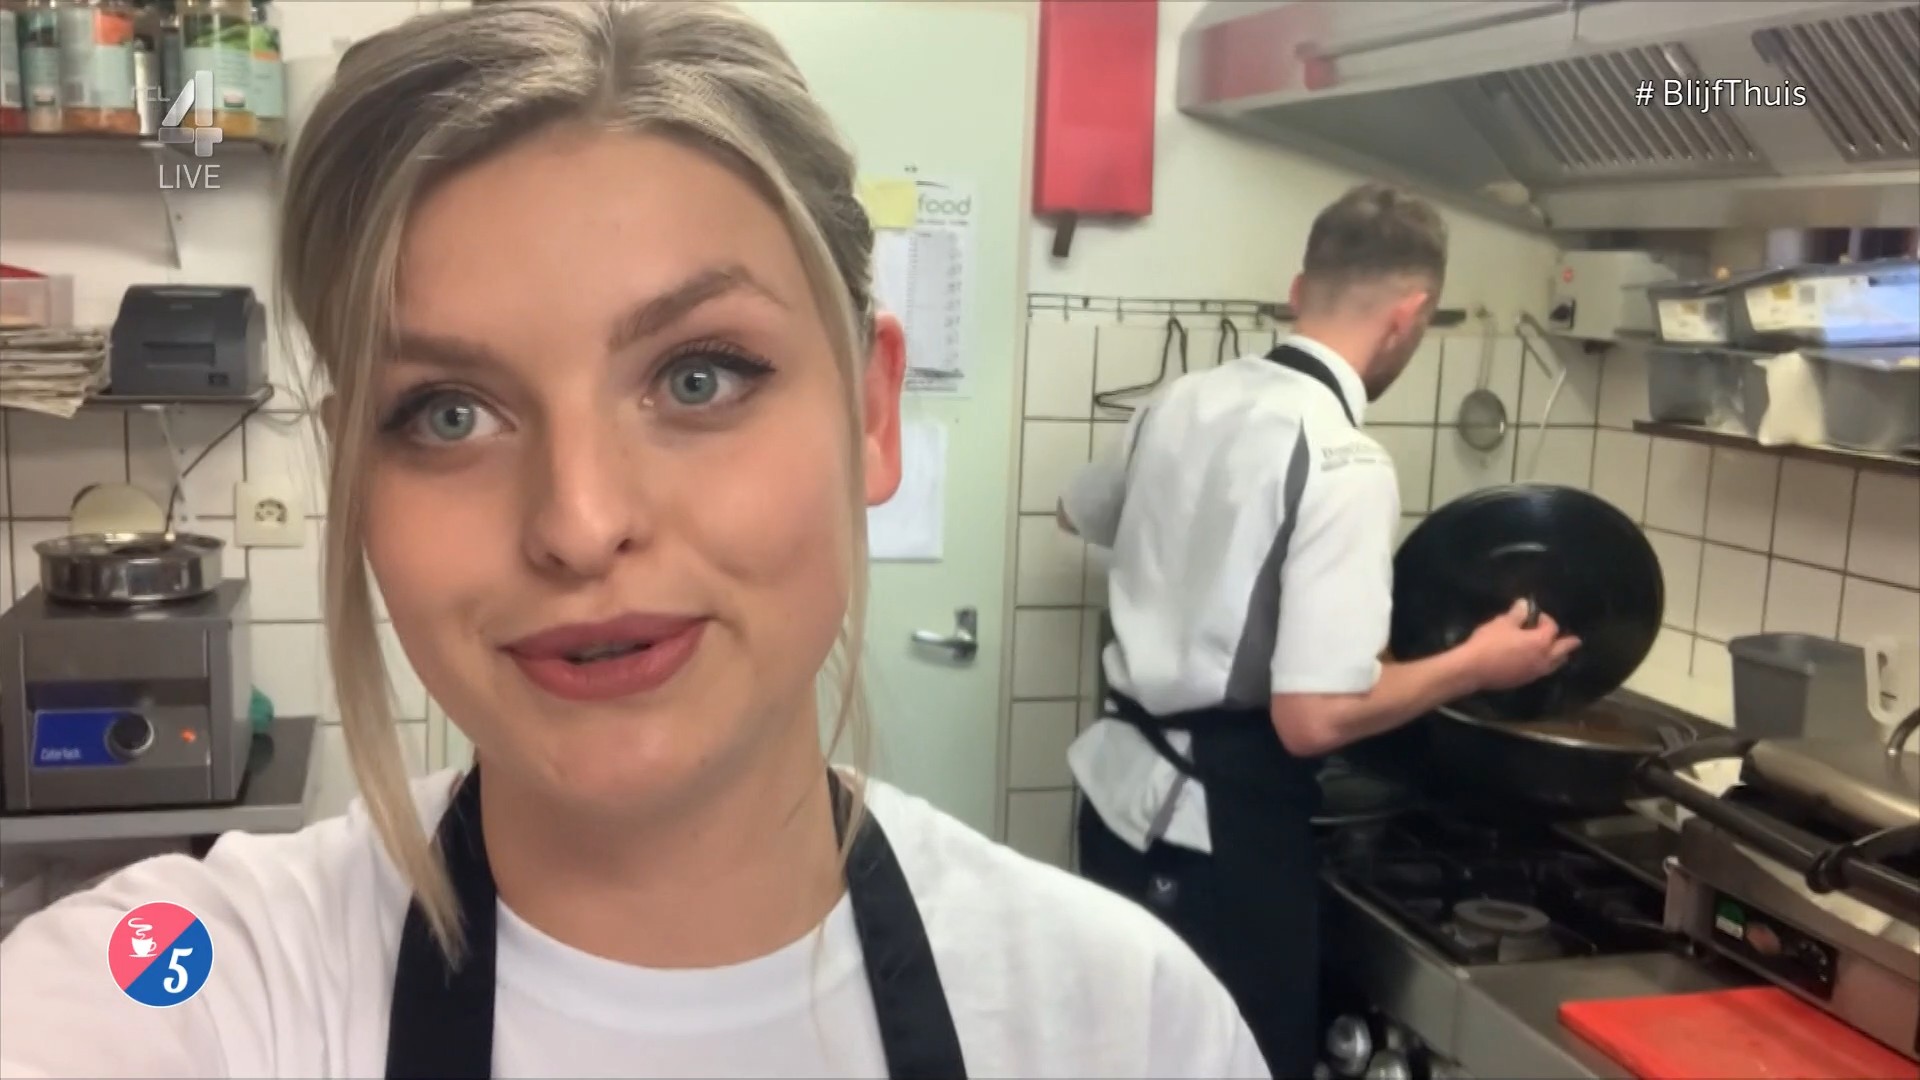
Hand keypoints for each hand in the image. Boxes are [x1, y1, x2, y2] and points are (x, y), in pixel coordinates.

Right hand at [1464, 599, 1581, 691]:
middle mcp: (1543, 659)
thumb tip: (1525, 604)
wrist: (1473, 669)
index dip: (1546, 619)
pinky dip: (1546, 665)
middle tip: (1575, 641)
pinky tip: (1539, 663)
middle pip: (1563, 650)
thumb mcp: (1502, 623)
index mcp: (1540, 642)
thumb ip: (1517, 614)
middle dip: (1568, 643)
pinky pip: (1542, 672)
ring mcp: (1535, 672)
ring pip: (1555, 665)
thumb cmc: (1489, 643)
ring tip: (1559, 653)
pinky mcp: (1525, 681)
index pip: (1552, 628)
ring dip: (1559, 657)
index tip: (1535, 615)